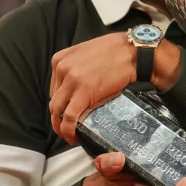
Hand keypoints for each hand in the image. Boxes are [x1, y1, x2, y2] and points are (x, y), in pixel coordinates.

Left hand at [49, 33, 181, 142]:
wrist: (131, 52)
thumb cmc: (114, 50)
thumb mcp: (84, 52)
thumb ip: (74, 67)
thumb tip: (74, 86)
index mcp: (60, 59)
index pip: (53, 87)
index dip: (60, 102)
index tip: (67, 110)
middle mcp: (62, 69)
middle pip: (54, 100)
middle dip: (58, 116)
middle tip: (66, 126)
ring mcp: (71, 81)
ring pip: (57, 110)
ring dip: (60, 126)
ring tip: (69, 135)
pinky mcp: (84, 93)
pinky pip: (70, 116)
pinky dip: (68, 129)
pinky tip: (72, 136)